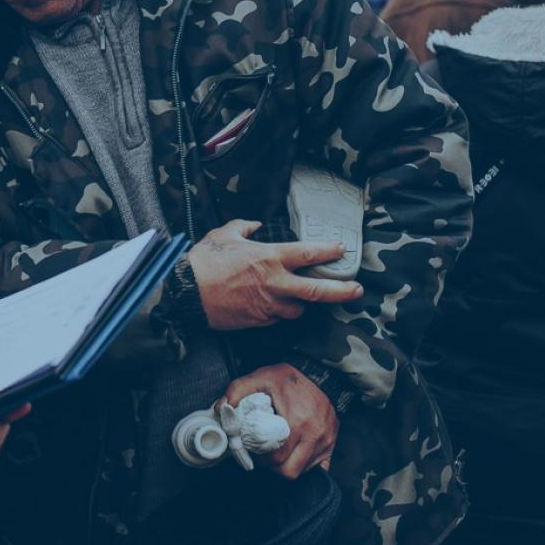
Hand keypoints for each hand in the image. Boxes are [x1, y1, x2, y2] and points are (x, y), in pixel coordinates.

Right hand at [187, 219, 362, 329]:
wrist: (186, 293)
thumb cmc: (205, 261)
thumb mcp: (223, 234)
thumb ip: (244, 227)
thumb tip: (255, 224)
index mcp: (270, 257)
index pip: (309, 253)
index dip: (330, 251)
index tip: (342, 249)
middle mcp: (275, 283)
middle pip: (318, 290)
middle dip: (342, 291)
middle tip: (357, 290)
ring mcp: (268, 305)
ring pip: (298, 309)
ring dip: (303, 304)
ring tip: (302, 298)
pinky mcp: (258, 320)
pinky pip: (277, 317)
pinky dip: (279, 311)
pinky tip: (275, 305)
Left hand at [224, 364, 337, 478]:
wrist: (319, 373)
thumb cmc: (289, 377)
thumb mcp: (260, 378)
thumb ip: (237, 391)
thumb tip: (221, 408)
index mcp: (297, 422)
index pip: (277, 458)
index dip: (263, 460)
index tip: (256, 451)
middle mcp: (315, 435)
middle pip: (291, 471)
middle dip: (274, 468)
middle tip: (266, 456)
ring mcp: (326, 441)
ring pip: (304, 471)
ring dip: (289, 466)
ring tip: (279, 453)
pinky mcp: (332, 443)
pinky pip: (320, 467)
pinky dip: (305, 464)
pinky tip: (295, 453)